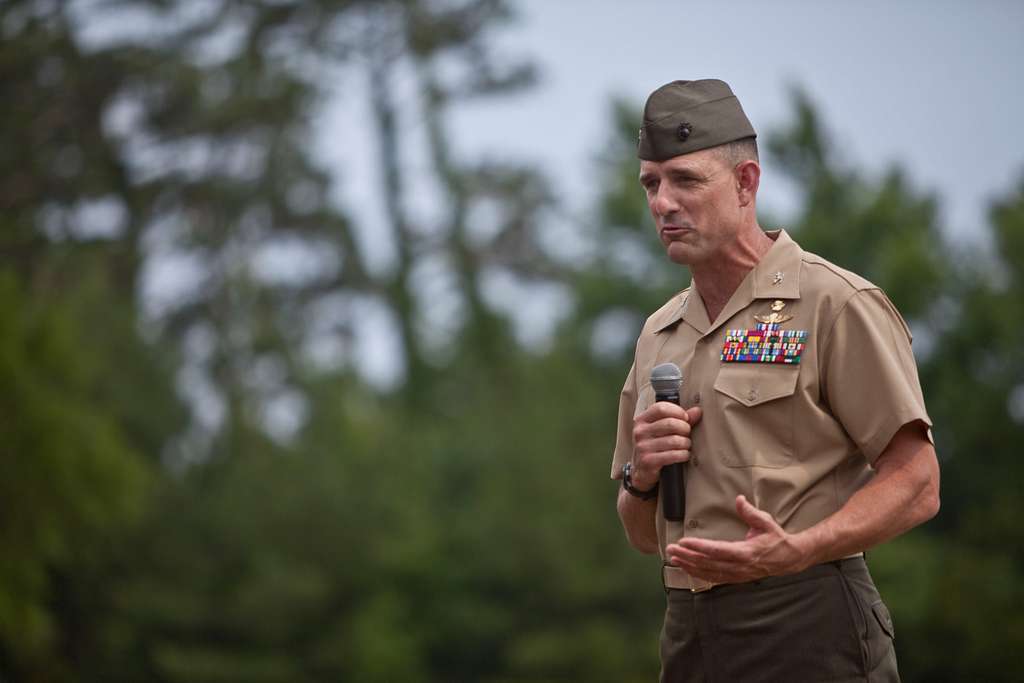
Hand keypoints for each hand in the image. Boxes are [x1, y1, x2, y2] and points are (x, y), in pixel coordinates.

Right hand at [630, 403, 702, 490]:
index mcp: (642, 420)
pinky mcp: (648, 461)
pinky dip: (683, 455)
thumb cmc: (655, 446)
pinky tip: (684, 455)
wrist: (642, 470)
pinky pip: (672, 455)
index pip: (661, 408)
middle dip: (685, 428)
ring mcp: (642, 447)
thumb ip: (679, 419)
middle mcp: (640, 432)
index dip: (677, 411)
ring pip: (674, 440)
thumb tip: (697, 411)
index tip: (685, 418)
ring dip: (686, 443)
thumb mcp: (662, 430)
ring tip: (686, 445)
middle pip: (670, 423)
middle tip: (687, 434)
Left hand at [665, 495, 809, 582]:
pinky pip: (714, 578)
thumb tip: (739, 499)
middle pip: (708, 563)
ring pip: (708, 572)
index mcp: (745, 552)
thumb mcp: (765, 521)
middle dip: (687, 556)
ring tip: (673, 559)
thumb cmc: (776, 538)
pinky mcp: (736, 578)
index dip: (698, 547)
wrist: (789, 559)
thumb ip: (750, 512)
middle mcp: (739, 566)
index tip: (682, 541)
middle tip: (670, 549)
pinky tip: (687, 569)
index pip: (716, 550)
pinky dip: (699, 574)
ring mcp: (737, 574)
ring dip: (689, 566)